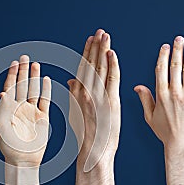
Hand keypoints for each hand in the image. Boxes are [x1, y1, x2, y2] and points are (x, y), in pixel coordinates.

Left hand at [0, 55, 50, 166]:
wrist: (23, 161)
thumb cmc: (9, 147)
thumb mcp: (2, 128)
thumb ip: (3, 110)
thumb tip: (2, 94)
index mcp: (8, 109)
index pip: (10, 87)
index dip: (12, 75)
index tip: (14, 63)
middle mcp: (20, 108)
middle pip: (22, 85)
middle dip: (23, 71)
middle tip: (25, 57)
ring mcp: (31, 112)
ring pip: (33, 90)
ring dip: (34, 78)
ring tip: (36, 64)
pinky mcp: (42, 118)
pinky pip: (44, 101)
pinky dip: (46, 90)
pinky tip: (46, 80)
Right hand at [68, 29, 120, 171]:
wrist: (93, 152)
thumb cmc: (86, 136)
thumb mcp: (76, 113)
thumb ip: (73, 94)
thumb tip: (71, 80)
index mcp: (77, 95)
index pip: (82, 69)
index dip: (86, 53)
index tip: (90, 40)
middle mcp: (85, 93)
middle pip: (90, 65)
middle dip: (94, 47)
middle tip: (99, 32)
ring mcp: (97, 97)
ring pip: (99, 68)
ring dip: (102, 50)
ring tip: (105, 36)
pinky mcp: (110, 102)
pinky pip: (111, 79)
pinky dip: (111, 65)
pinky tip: (112, 53)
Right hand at [135, 36, 183, 151]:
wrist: (181, 144)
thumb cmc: (165, 132)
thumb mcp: (149, 116)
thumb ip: (145, 99)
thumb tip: (138, 86)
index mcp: (160, 95)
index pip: (161, 70)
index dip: (163, 56)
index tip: (165, 46)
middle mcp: (174, 93)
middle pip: (175, 66)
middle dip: (177, 50)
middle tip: (179, 38)